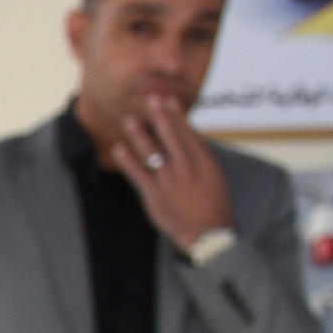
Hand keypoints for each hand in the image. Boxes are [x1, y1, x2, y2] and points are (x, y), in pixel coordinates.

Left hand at [112, 88, 232, 249]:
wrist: (208, 234)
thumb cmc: (213, 204)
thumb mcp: (214, 175)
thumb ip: (198, 156)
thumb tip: (187, 137)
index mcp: (204, 161)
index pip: (188, 132)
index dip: (176, 115)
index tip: (168, 101)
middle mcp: (186, 167)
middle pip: (170, 135)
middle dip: (160, 116)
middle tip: (150, 99)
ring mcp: (168, 180)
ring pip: (151, 151)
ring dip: (139, 134)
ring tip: (129, 120)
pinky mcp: (153, 194)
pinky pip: (137, 173)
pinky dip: (126, 160)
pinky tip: (119, 149)